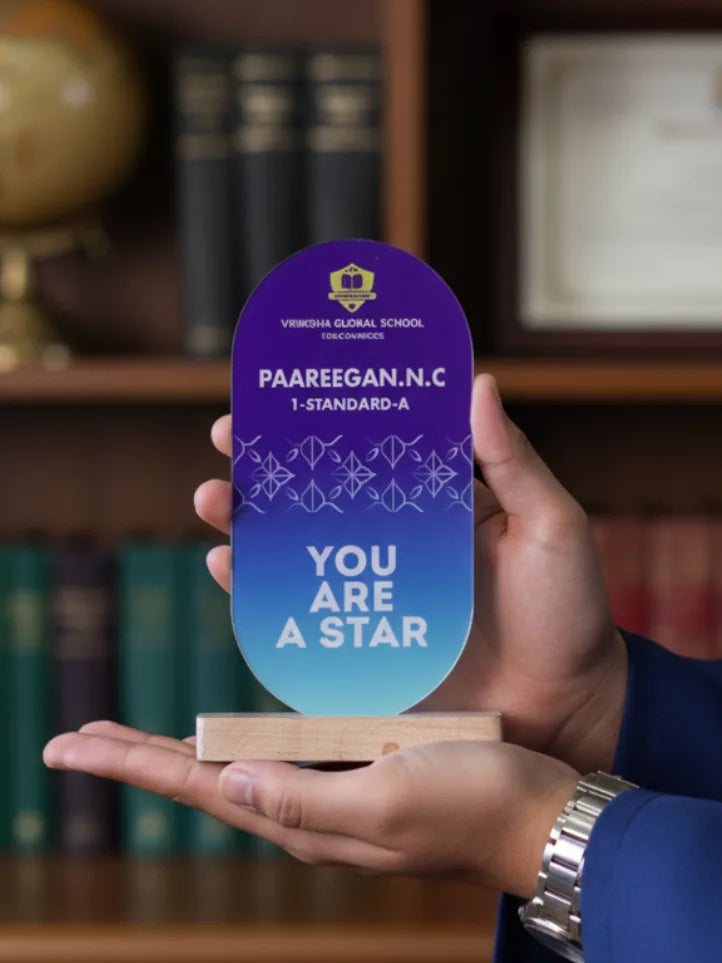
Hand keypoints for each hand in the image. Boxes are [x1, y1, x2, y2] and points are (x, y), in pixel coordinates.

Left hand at [43, 720, 577, 898]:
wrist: (541, 814)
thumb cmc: (475, 806)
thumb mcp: (389, 803)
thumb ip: (307, 800)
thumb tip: (228, 784)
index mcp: (305, 817)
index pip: (197, 789)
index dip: (132, 764)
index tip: (71, 746)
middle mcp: (308, 808)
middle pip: (202, 780)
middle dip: (139, 757)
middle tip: (81, 737)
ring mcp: (333, 791)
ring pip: (236, 767)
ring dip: (182, 750)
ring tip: (139, 736)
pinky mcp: (361, 769)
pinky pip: (283, 752)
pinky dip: (243, 737)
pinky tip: (240, 728)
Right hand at [195, 374, 626, 773]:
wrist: (566, 708)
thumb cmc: (569, 612)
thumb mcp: (551, 525)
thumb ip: (514, 461)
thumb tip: (478, 381)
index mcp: (438, 504)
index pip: (370, 450)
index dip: (323, 421)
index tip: (278, 396)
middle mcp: (397, 541)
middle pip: (317, 496)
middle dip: (264, 468)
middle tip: (225, 442)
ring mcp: (373, 591)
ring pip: (296, 549)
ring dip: (247, 524)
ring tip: (211, 503)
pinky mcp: (362, 641)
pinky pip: (299, 610)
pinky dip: (258, 590)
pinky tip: (227, 567)